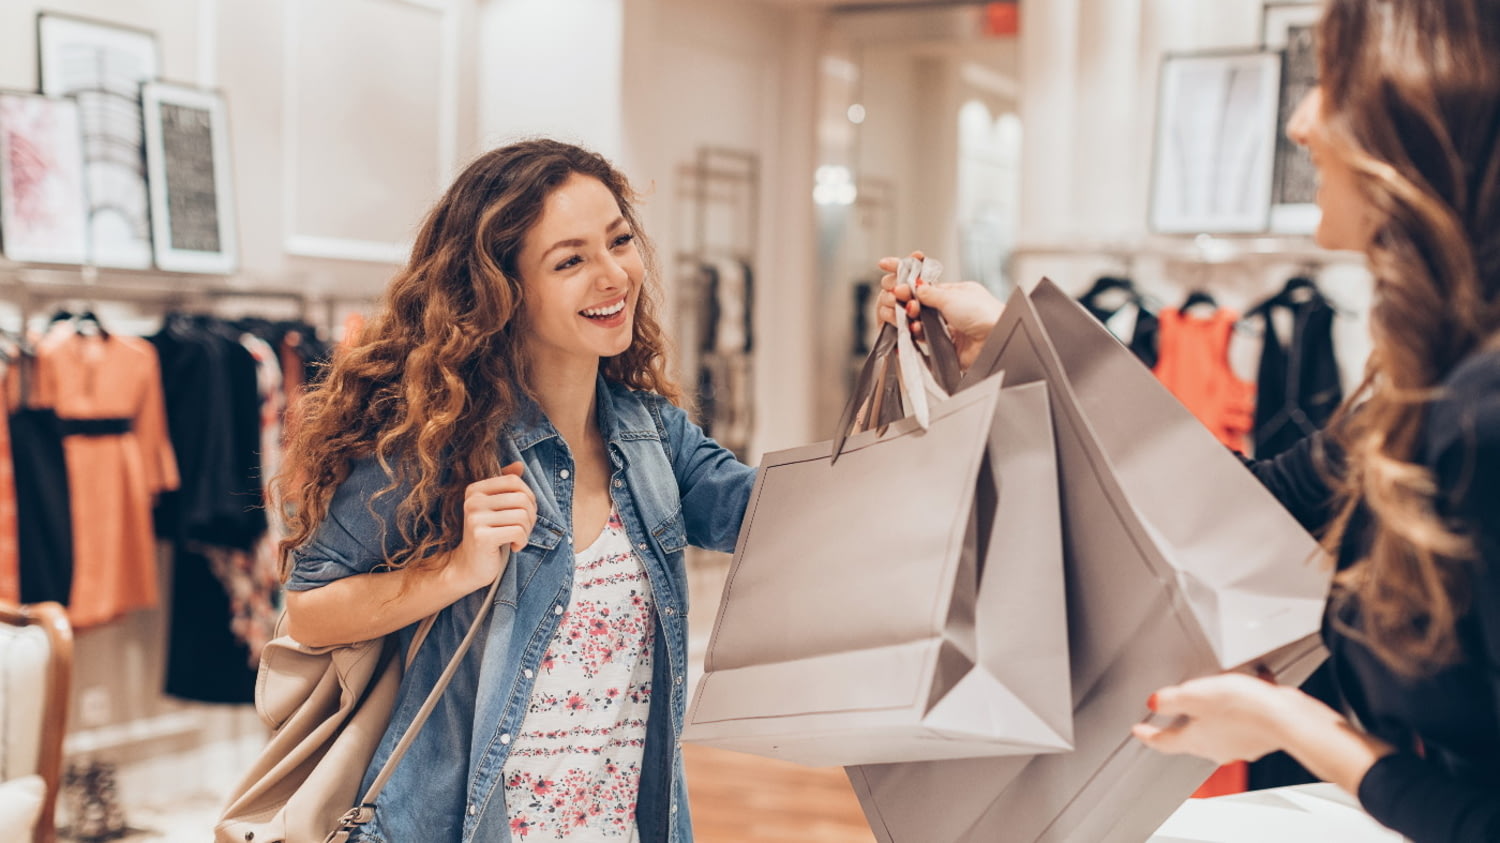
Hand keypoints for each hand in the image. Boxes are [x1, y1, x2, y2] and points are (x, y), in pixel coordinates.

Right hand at [448, 462, 535, 591]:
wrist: (468, 567)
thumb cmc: (488, 535)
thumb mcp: (496, 508)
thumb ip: (505, 486)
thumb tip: (520, 465)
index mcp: (475, 489)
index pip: (514, 481)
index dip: (528, 496)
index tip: (523, 513)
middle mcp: (472, 501)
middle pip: (522, 498)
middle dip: (531, 516)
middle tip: (522, 530)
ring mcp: (475, 519)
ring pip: (523, 516)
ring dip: (527, 531)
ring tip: (516, 538)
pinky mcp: (482, 537)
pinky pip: (518, 531)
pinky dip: (522, 541)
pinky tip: (513, 547)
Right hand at [875, 253, 1003, 370]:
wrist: (995, 341)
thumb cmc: (984, 315)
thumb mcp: (952, 296)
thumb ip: (929, 292)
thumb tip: (913, 285)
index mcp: (954, 292)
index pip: (924, 281)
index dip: (904, 273)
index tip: (885, 265)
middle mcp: (949, 309)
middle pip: (915, 301)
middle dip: (902, 297)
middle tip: (896, 295)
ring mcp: (945, 327)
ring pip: (915, 319)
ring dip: (907, 316)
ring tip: (907, 314)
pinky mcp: (943, 345)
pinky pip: (921, 337)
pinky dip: (914, 332)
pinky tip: (914, 329)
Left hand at [1131, 672, 1300, 764]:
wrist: (1288, 718)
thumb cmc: (1244, 709)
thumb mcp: (1196, 695)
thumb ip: (1170, 699)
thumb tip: (1154, 703)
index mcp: (1196, 741)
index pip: (1163, 742)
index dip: (1147, 735)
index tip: (1138, 731)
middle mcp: (1218, 748)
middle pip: (1191, 737)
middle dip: (1181, 723)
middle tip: (1172, 712)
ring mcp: (1240, 744)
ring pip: (1219, 728)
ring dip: (1213, 712)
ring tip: (1212, 694)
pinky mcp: (1261, 735)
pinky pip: (1244, 719)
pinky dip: (1241, 706)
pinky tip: (1246, 689)